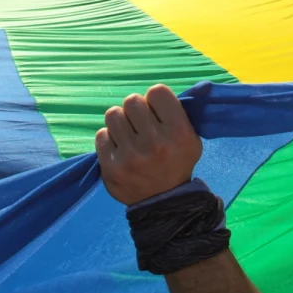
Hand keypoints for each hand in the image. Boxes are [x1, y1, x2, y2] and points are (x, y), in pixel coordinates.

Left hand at [96, 84, 202, 205]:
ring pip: (113, 114)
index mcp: (178, 132)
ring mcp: (131, 155)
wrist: (163, 202)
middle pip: (132, 100)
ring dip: (120, 122)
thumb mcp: (191, 138)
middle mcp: (155, 142)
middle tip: (140, 123)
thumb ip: (179, 112)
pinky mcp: (111, 166)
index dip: (155, 99)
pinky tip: (119, 148)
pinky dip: (109, 139)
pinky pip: (101, 135)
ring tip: (128, 135)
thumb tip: (165, 90)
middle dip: (135, 110)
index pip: (156, 92)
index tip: (156, 111)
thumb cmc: (177, 162)